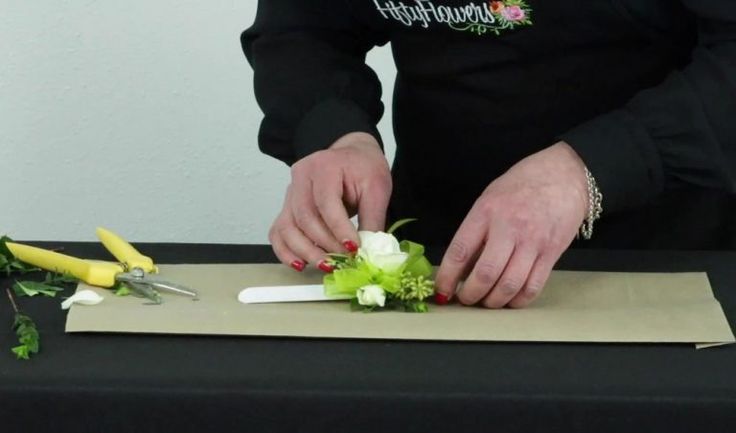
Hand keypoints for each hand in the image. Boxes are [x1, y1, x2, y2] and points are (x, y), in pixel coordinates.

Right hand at [269, 132, 391, 271]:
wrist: (351, 154)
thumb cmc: (363, 167)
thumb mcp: (377, 187)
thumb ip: (373, 218)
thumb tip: (369, 251)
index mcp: (323, 167)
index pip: (326, 202)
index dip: (339, 229)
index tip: (354, 247)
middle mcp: (300, 179)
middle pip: (304, 218)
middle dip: (325, 244)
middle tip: (345, 259)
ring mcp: (290, 194)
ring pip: (287, 228)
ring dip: (305, 251)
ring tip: (327, 265)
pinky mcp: (287, 208)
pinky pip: (278, 232)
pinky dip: (286, 251)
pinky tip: (301, 264)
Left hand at [435, 142, 588, 307]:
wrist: (564, 174)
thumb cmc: (522, 186)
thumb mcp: (489, 199)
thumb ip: (476, 231)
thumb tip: (461, 268)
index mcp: (486, 212)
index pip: (459, 251)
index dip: (447, 277)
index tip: (441, 291)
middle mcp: (509, 227)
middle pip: (485, 274)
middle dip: (470, 295)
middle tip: (465, 299)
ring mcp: (532, 242)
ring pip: (509, 285)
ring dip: (493, 302)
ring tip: (486, 302)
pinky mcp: (552, 253)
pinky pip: (533, 287)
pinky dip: (518, 300)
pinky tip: (510, 299)